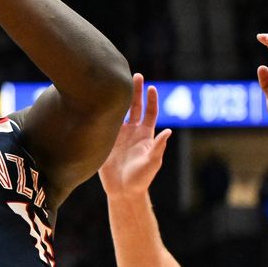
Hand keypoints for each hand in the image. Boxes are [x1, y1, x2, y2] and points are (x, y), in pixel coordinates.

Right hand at [99, 74, 172, 197]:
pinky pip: (103, 123)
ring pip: (118, 112)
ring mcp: (118, 135)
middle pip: (135, 107)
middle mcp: (132, 132)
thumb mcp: (152, 163)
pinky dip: (102, 112)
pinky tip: (97, 100)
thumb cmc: (141, 179)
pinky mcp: (105, 141)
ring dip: (118, 98)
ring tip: (114, 82)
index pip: (149, 112)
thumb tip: (169, 131)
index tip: (151, 87)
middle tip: (134, 75)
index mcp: (145, 135)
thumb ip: (158, 147)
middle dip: (135, 91)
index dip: (151, 100)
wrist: (122, 191)